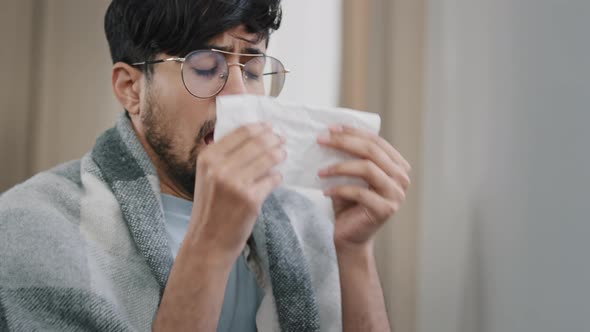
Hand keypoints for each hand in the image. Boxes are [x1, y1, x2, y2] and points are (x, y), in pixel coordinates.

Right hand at [188, 122, 285, 261]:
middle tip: (282, 140)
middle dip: (274, 139)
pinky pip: (272, 179)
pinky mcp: (251, 199)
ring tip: (283, 155)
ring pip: (268, 158)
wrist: (208, 241)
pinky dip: (277, 177)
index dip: (260, 127)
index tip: (270, 127)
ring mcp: (236, 183)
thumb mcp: (207, 176)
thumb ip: (224, 156)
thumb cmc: (211, 207)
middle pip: (257, 142)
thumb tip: (253, 135)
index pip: (241, 132)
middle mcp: (220, 168)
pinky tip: (276, 179)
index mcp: (208, 158)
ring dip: (279, 155)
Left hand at [317, 125, 410, 250]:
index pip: (376, 141)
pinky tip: (325, 191)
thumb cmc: (348, 203)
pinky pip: (359, 192)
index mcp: (397, 165)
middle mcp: (401, 178)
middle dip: (344, 142)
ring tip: (320, 171)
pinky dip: (339, 189)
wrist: (350, 236)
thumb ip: (349, 155)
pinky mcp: (385, 209)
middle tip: (321, 140)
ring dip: (339, 167)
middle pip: (372, 151)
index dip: (353, 132)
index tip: (331, 128)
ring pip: (367, 168)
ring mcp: (396, 194)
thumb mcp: (349, 175)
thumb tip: (331, 131)